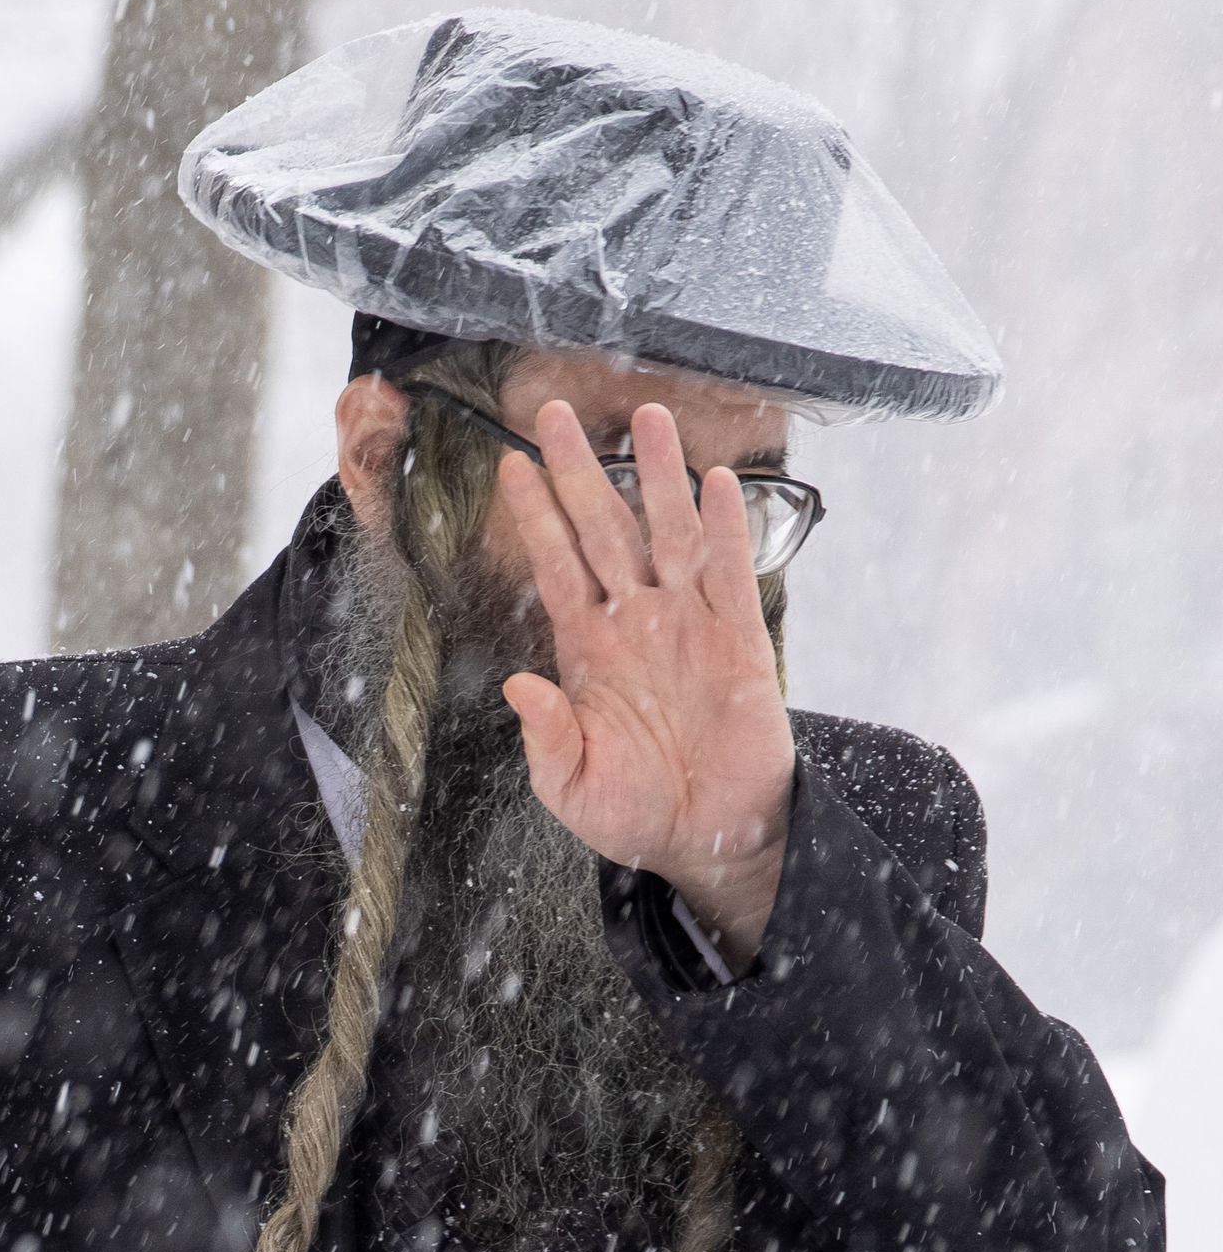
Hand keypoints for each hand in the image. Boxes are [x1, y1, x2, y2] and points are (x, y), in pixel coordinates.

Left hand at [498, 400, 794, 969]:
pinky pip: (730, 573)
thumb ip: (547, 739)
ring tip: (648, 415)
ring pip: (667, 533)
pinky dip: (724, 527)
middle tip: (555, 412)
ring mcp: (687, 624)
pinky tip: (714, 482)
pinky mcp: (740, 639)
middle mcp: (635, 622)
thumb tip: (519, 685)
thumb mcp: (573, 788)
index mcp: (587, 651)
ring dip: (657, 475)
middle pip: (603, 528)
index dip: (536, 517)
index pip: (555, 566)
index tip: (511, 465)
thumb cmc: (635, 815)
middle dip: (580, 470)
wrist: (710, 839)